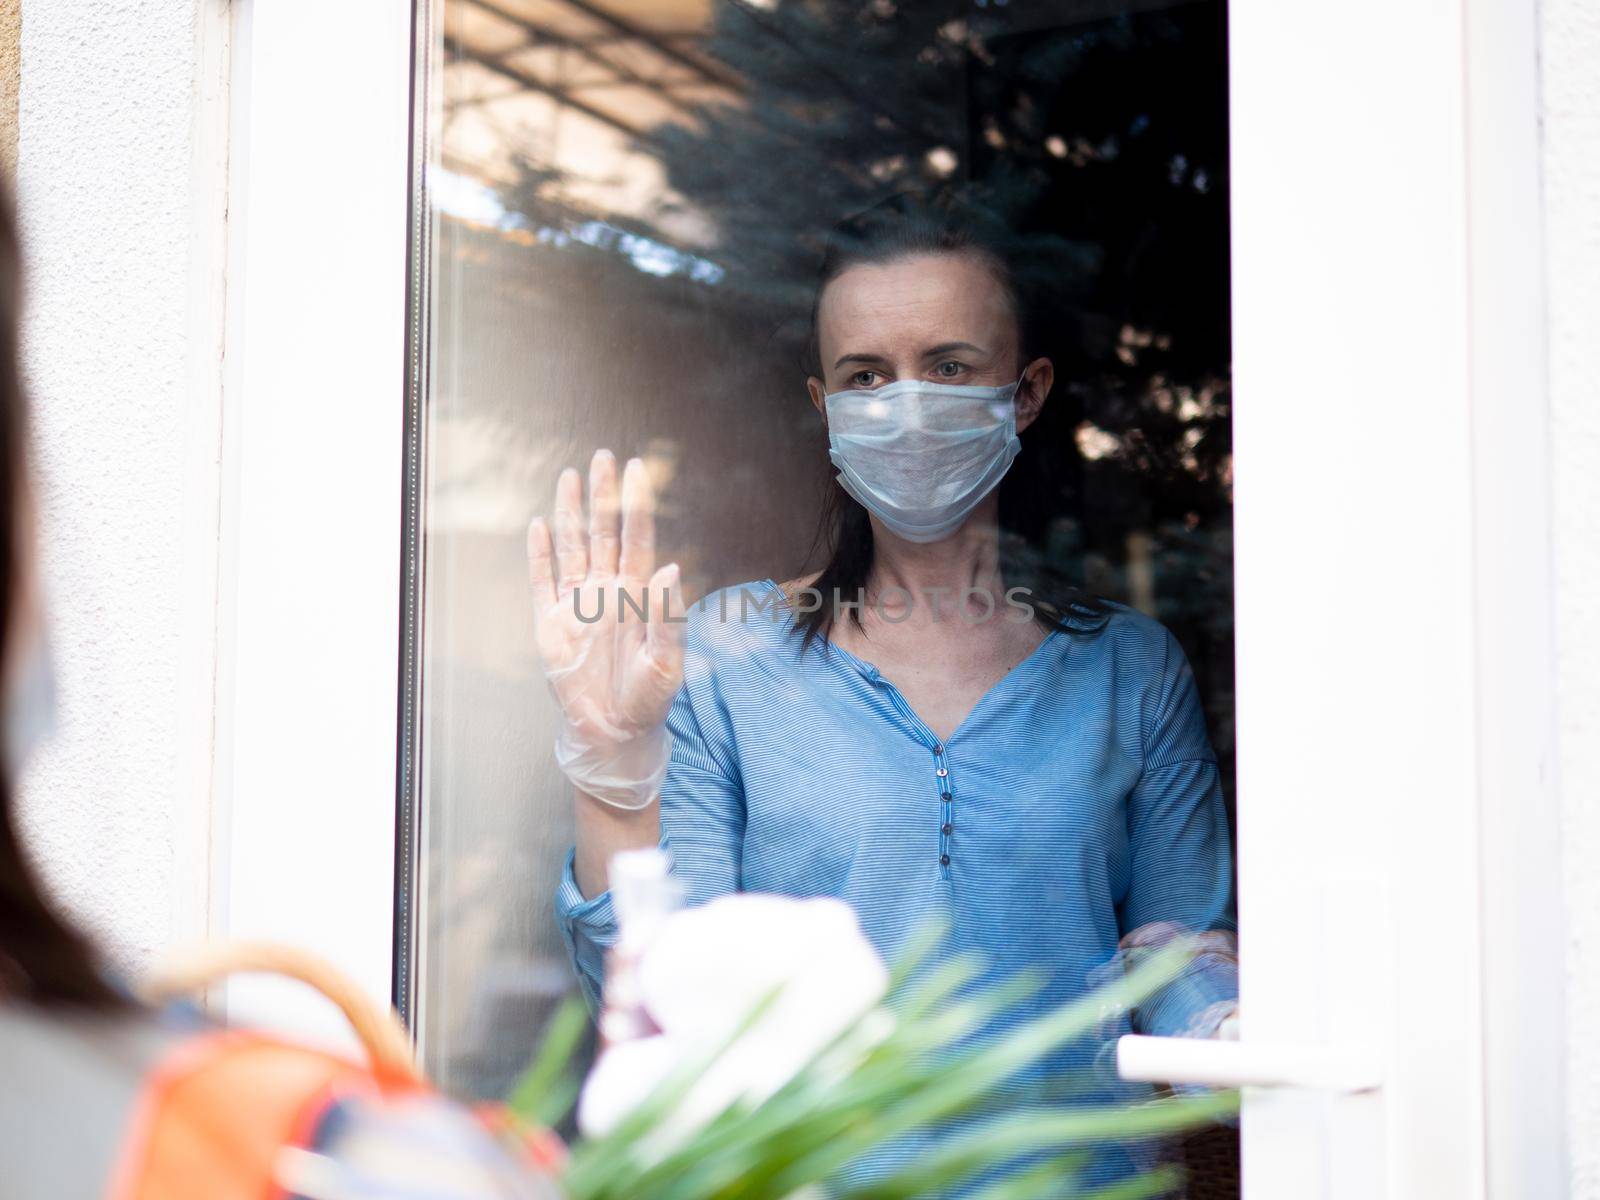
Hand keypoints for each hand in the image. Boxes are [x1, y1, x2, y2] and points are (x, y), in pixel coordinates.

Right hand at [527, 451, 684, 809]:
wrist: (613, 733)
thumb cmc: (648, 700)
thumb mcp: (667, 663)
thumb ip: (668, 618)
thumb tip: (671, 569)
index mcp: (639, 596)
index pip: (637, 538)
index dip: (636, 505)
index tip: (638, 470)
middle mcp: (609, 591)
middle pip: (603, 531)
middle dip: (603, 495)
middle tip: (603, 457)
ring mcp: (578, 604)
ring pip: (572, 547)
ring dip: (570, 512)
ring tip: (570, 476)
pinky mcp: (552, 623)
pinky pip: (543, 580)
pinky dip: (539, 553)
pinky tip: (539, 524)